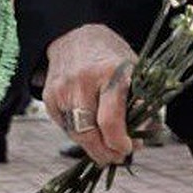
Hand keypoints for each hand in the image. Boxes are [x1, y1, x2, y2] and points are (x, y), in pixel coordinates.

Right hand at [43, 24, 136, 165]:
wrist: (75, 35)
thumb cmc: (112, 57)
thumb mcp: (134, 71)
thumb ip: (142, 103)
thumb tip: (143, 137)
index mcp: (110, 73)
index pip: (110, 120)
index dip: (119, 142)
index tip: (128, 148)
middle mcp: (83, 81)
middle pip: (89, 133)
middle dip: (104, 152)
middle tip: (116, 157)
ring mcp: (62, 89)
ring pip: (75, 134)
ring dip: (92, 147)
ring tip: (105, 148)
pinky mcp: (49, 97)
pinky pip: (65, 126)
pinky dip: (79, 134)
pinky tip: (90, 128)